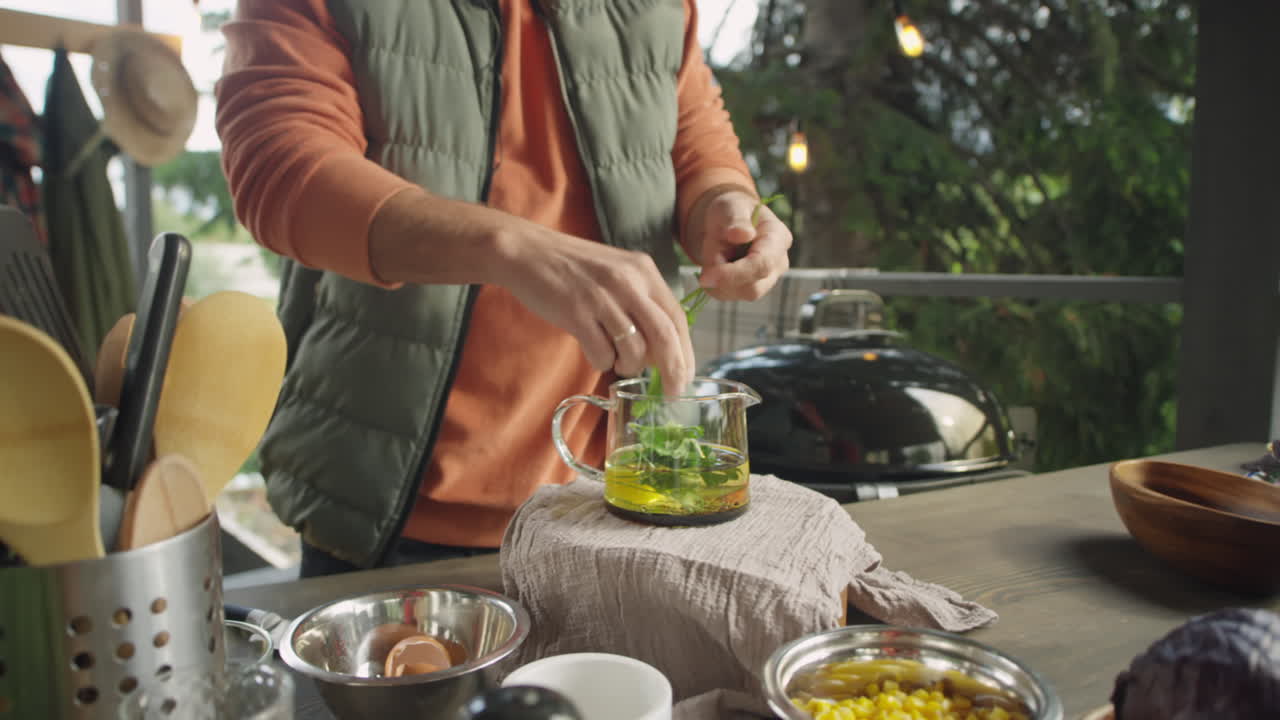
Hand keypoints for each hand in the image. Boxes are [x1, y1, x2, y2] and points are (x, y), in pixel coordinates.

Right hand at [492, 219, 695, 394]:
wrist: (527, 252)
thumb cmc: (574, 268)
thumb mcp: (618, 272)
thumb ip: (642, 302)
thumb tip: (662, 349)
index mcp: (644, 270)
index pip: (677, 317)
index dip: (686, 352)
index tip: (685, 377)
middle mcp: (628, 281)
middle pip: (664, 336)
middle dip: (673, 370)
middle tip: (671, 393)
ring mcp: (602, 297)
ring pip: (634, 349)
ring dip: (630, 366)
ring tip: (618, 361)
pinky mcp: (576, 313)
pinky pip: (602, 354)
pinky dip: (603, 363)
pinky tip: (595, 352)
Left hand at [688, 188, 791, 301]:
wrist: (728, 222)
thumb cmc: (732, 211)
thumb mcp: (731, 207)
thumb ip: (737, 220)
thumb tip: (744, 235)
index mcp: (778, 238)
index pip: (762, 265)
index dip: (734, 274)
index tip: (705, 277)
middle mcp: (779, 263)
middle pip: (753, 288)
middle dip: (722, 278)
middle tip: (708, 253)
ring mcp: (768, 280)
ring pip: (739, 294)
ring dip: (717, 280)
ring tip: (714, 252)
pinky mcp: (753, 288)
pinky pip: (730, 295)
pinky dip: (715, 284)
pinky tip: (715, 264)